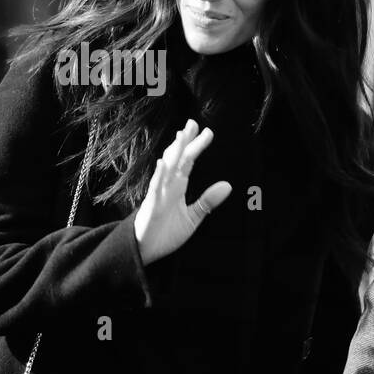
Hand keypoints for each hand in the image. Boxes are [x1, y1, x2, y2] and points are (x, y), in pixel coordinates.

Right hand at [133, 120, 231, 264]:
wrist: (145, 250)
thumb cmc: (165, 232)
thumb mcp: (193, 218)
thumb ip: (208, 201)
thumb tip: (228, 185)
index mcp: (177, 187)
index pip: (188, 162)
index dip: (196, 147)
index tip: (207, 132)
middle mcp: (167, 186)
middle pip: (178, 159)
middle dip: (186, 141)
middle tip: (193, 123)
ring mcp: (158, 194)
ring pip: (167, 169)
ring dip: (174, 152)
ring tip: (182, 135)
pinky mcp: (151, 206)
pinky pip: (155, 189)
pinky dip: (159, 176)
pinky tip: (163, 164)